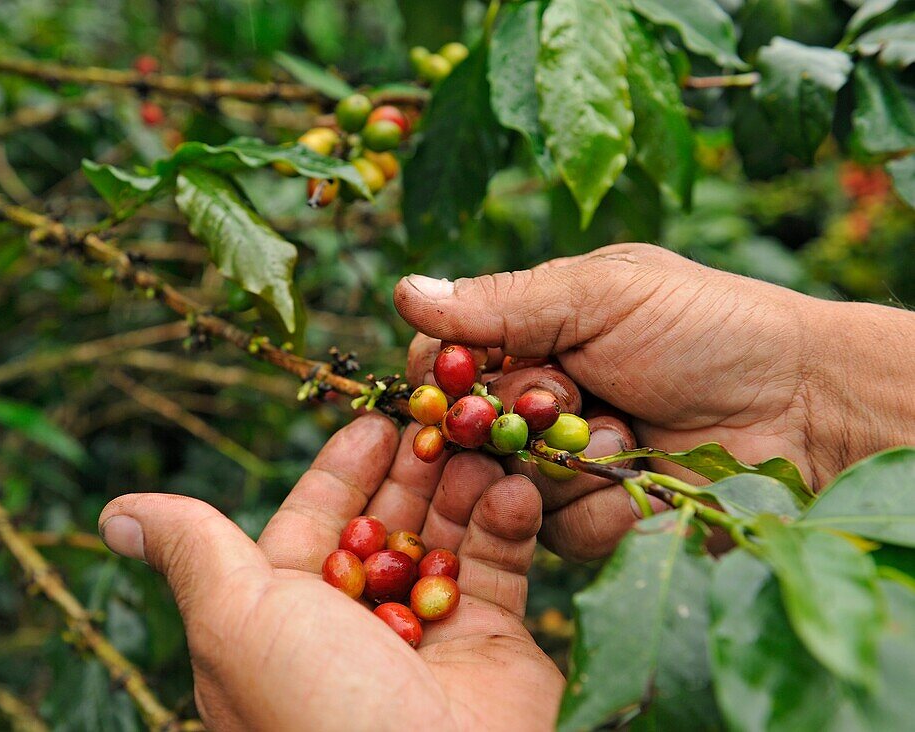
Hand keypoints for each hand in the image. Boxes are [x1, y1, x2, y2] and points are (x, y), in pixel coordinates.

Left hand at [99, 414, 562, 730]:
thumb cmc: (320, 706)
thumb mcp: (237, 620)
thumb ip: (192, 552)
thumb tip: (115, 511)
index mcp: (282, 623)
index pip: (312, 522)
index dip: (341, 470)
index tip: (377, 420)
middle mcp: (352, 629)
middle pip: (382, 521)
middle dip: (410, 468)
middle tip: (442, 415)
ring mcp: (427, 635)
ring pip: (444, 535)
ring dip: (463, 485)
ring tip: (484, 439)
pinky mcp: (493, 644)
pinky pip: (498, 566)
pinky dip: (507, 522)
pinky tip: (515, 485)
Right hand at [396, 243, 914, 559]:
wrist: (802, 406)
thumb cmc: (704, 328)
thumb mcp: (600, 295)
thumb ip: (502, 303)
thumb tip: (403, 293)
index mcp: (533, 337)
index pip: (444, 363)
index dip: (442, 378)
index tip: (456, 382)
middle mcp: (537, 404)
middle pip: (464, 433)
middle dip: (507, 422)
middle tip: (562, 398)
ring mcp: (562, 466)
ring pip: (504, 485)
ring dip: (562, 460)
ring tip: (625, 430)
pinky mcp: (594, 522)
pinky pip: (555, 530)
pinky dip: (597, 501)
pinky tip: (643, 471)